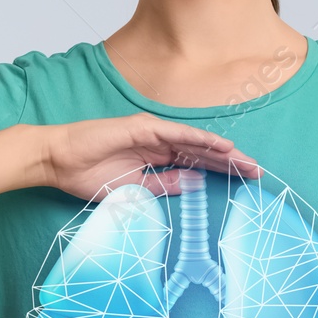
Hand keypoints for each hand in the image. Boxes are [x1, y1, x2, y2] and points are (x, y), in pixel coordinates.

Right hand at [40, 112, 260, 202]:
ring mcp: (152, 133)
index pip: (197, 166)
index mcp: (158, 160)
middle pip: (203, 153)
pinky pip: (177, 134)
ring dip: (222, 151)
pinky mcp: (143, 127)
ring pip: (196, 142)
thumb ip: (164, 186)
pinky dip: (200, 139)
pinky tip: (220, 146)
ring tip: (247, 162)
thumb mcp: (135, 190)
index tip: (246, 182)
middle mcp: (159, 143)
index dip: (222, 172)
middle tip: (258, 173)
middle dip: (231, 163)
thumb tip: (194, 185)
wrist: (59, 162)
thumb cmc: (89, 176)